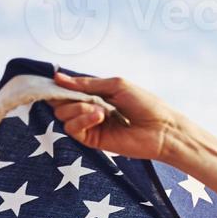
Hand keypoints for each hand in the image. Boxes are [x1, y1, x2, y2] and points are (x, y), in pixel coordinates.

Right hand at [48, 73, 183, 162]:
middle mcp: (89, 110)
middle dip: (67, 97)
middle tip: (87, 98)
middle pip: (59, 103)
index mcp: (96, 95)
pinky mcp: (92, 140)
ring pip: (62, 115)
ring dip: (77, 108)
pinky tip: (98, 116)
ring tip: (101, 110)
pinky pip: (72, 129)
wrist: (163, 129)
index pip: (66, 90)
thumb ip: (87, 83)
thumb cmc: (146, 104)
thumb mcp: (116, 86)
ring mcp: (90, 126)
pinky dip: (81, 119)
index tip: (53, 82)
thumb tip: (57, 77)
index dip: (57, 86)